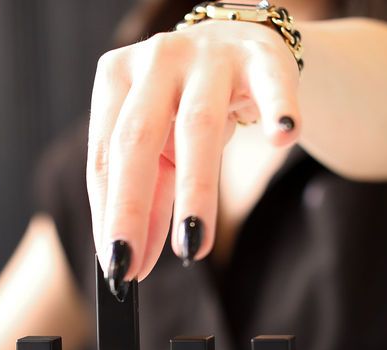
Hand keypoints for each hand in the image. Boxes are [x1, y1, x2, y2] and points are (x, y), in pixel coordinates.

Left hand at [88, 19, 300, 293]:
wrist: (245, 46)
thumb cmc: (188, 108)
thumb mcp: (161, 151)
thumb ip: (149, 202)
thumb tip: (135, 264)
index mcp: (115, 79)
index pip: (105, 156)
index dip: (109, 214)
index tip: (115, 266)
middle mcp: (156, 60)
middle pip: (137, 139)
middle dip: (131, 207)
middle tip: (130, 266)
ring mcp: (209, 54)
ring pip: (197, 124)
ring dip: (195, 190)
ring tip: (192, 243)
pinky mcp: (262, 55)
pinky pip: (272, 85)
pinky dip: (278, 110)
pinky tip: (280, 139)